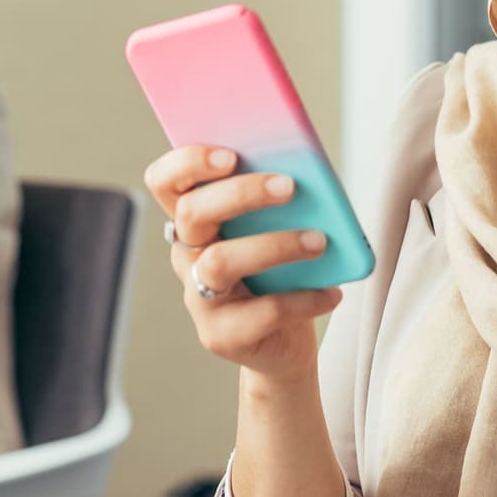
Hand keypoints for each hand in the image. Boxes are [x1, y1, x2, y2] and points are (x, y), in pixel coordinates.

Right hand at [144, 145, 340, 384]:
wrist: (284, 341)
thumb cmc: (280, 271)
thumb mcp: (276, 228)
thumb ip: (276, 198)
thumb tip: (303, 169)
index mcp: (193, 220)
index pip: (165, 181)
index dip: (187, 163)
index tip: (231, 154)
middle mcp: (186, 256)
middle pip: (192, 213)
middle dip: (240, 193)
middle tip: (289, 186)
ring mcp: (198, 298)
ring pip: (220, 261)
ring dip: (275, 245)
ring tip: (320, 242)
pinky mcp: (221, 335)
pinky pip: (261, 311)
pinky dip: (303, 299)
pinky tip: (331, 293)